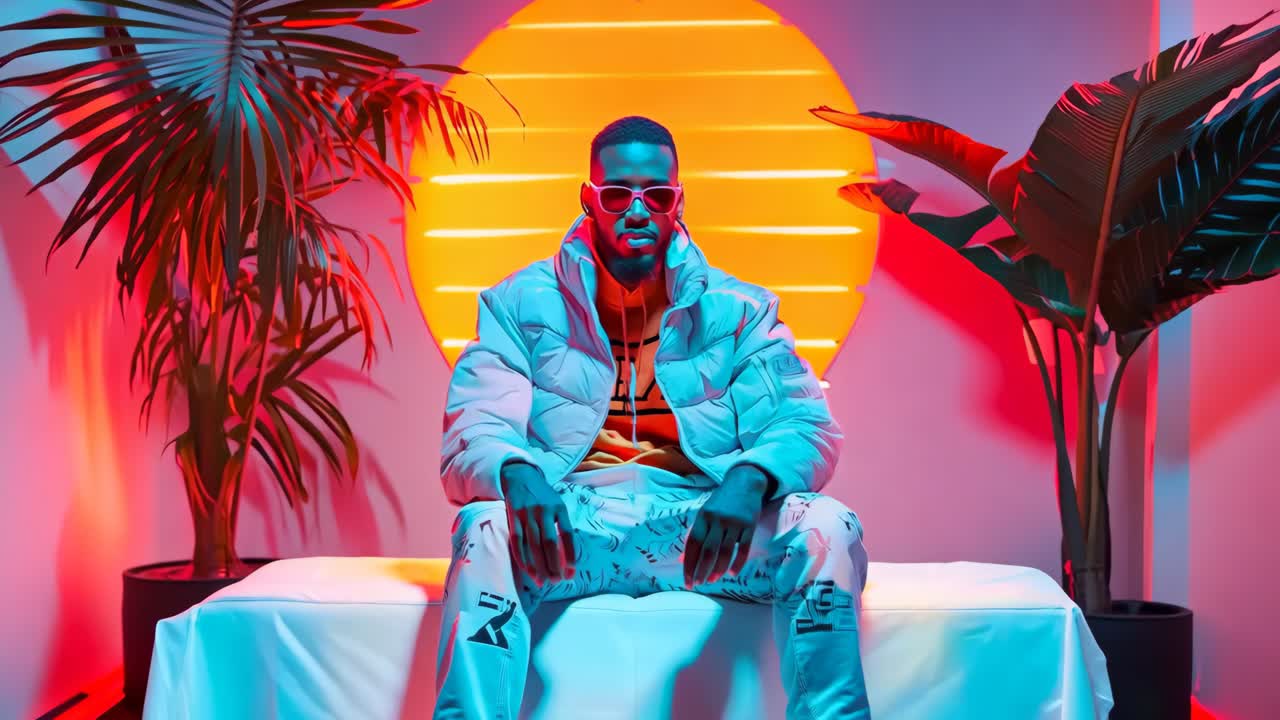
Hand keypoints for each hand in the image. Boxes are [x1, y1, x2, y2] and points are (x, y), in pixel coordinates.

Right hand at [500, 461, 576, 585]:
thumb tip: (568, 555)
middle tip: (556, 581)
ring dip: (538, 565)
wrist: (520, 475)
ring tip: (543, 581)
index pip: (568, 535)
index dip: (570, 554)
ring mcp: (527, 513)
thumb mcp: (557, 504)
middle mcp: (544, 510)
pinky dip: (522, 557)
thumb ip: (562, 525)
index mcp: (560, 508)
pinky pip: (517, 541)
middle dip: (553, 564)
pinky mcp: (513, 516)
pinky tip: (528, 570)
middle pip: (549, 543)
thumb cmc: (543, 496)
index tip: (571, 572)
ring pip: (533, 545)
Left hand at [683, 464, 770, 587]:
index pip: (693, 544)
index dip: (689, 564)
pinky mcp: (750, 525)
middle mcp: (717, 519)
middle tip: (698, 584)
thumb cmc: (721, 502)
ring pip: (725, 552)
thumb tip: (683, 560)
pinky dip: (737, 563)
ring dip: (718, 569)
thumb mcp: (705, 514)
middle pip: (708, 550)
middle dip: (702, 570)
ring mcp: (734, 522)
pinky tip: (731, 573)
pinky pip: (743, 549)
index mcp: (703, 516)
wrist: (744, 482)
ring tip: (713, 580)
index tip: (687, 579)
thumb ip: (695, 535)